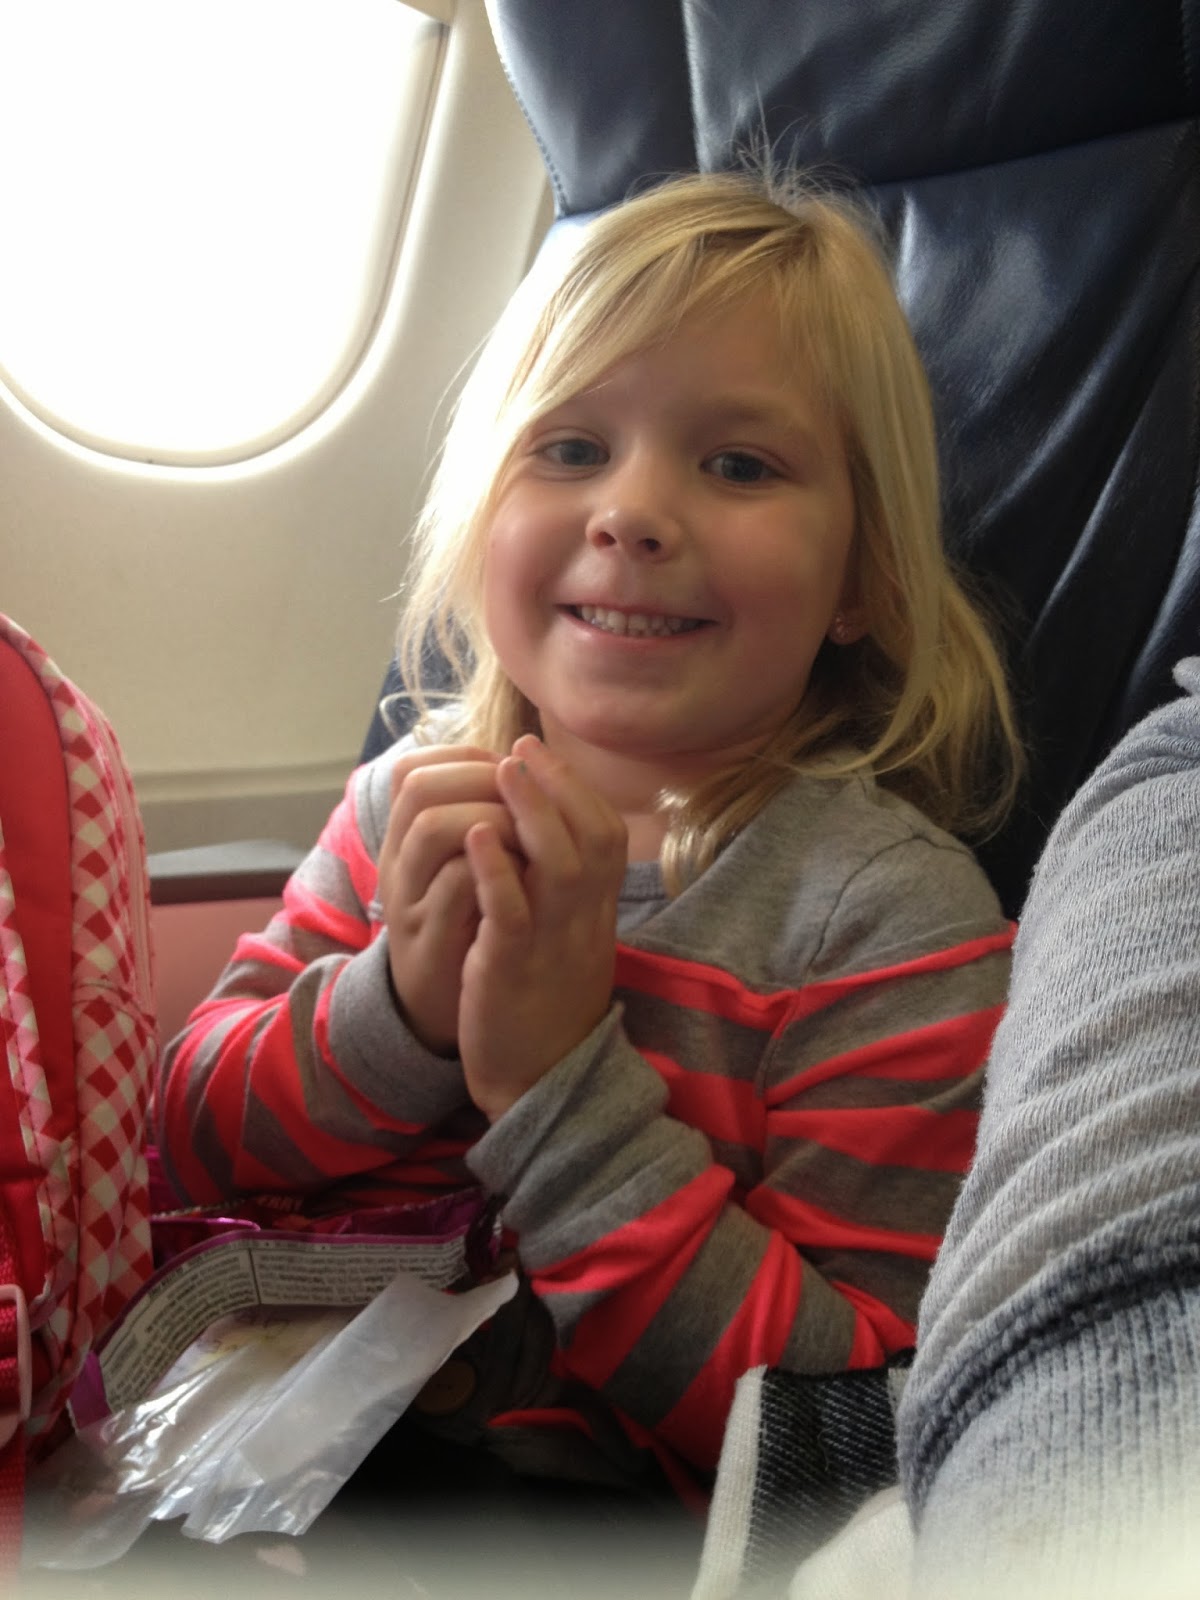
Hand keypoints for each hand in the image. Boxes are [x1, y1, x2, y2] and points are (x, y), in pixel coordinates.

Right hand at [376, 745, 518, 1053]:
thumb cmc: (464, 930)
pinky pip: (457, 884)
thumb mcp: (464, 870)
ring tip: (532, 831)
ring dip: (493, 818)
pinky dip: (495, 870)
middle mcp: (397, 863)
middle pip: (419, 785)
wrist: (442, 1013)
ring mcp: (409, 900)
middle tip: (530, 796)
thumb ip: (478, 823)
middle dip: (485, 779)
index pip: (414, 767)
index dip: (470, 758)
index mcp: (404, 841)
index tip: (515, 770)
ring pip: (435, 825)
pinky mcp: (430, 940)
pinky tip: (529, 873)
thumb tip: (520, 768)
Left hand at [458, 735, 626, 1120]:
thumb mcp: (567, 943)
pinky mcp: (514, 968)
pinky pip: (512, 912)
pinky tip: (477, 834)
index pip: (606, 837)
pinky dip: (497, 868)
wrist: (537, 1083)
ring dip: (532, 812)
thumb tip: (546, 837)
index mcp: (595, 914)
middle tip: (522, 746)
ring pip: (559, 866)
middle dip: (558, 785)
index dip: (577, 791)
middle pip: (592, 839)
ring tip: (504, 770)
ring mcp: (552, 944)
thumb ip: (566, 893)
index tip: (541, 755)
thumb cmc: (544, 1005)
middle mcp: (583, 922)